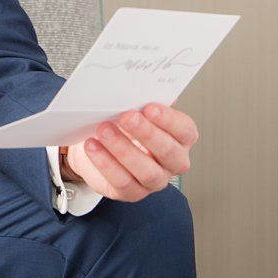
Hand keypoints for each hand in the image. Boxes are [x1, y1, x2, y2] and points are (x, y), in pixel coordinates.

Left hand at [61, 104, 197, 202]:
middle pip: (168, 152)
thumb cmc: (123, 125)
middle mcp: (172, 162)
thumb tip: (143, 85)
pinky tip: (92, 146)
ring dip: (123, 148)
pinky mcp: (132, 193)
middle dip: (146, 133)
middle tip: (126, 116)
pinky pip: (121, 181)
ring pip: (146, 170)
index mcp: (180, 139)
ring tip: (104, 129)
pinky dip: (105, 162)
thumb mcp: (135, 108)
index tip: (149, 107)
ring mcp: (154, 181)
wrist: (98, 145)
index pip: (184, 130)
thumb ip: (144, 99)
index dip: (169, 120)